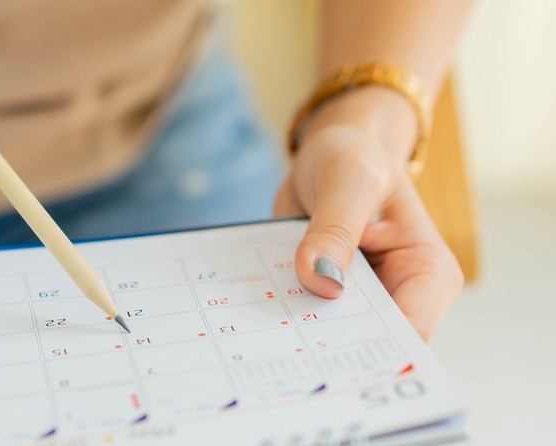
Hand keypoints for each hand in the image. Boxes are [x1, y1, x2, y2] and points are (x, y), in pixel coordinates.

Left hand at [274, 123, 462, 340]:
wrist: (332, 154)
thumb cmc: (355, 158)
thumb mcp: (349, 181)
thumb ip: (335, 230)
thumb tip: (320, 281)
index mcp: (428, 273)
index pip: (408, 332)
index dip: (370, 352)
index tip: (324, 357)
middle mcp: (400, 295)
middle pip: (367, 344)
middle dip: (329, 349)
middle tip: (279, 350)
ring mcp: (361, 301)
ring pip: (331, 338)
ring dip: (298, 336)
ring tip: (260, 336)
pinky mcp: (326, 296)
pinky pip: (303, 318)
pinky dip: (280, 315)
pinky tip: (251, 316)